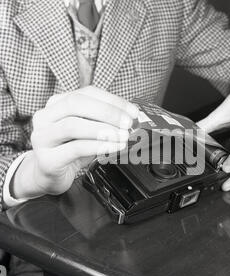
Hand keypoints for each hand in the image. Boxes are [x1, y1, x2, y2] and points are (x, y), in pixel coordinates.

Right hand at [12, 86, 138, 198]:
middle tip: (128, 123)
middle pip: (76, 104)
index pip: (87, 93)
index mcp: (56, 104)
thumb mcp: (88, 132)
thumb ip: (104, 122)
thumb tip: (131, 119)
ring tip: (123, 136)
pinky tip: (113, 147)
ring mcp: (43, 137)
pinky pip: (75, 148)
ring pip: (73, 125)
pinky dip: (98, 146)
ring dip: (103, 130)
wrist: (48, 176)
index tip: (133, 112)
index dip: (113, 101)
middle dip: (108, 112)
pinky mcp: (47, 159)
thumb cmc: (70, 150)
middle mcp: (45, 117)